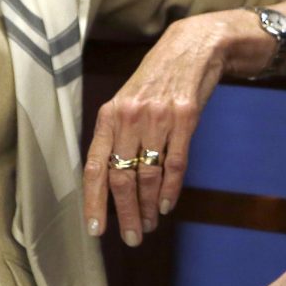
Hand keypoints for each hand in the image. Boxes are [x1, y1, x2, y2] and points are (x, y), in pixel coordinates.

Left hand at [83, 12, 248, 245]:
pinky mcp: (185, 118)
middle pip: (122, 178)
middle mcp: (130, 117)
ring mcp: (158, 118)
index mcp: (109, 115)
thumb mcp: (127, 102)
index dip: (94, 200)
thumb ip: (117, 136)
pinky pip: (175, 164)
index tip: (95, 228)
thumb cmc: (157, 79)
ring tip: (148, 225)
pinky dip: (171, 191)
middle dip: (125, 213)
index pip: (95, 166)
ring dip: (148, 207)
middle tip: (131, 237)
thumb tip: (110, 181)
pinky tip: (167, 206)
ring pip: (149, 176)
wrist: (191, 47)